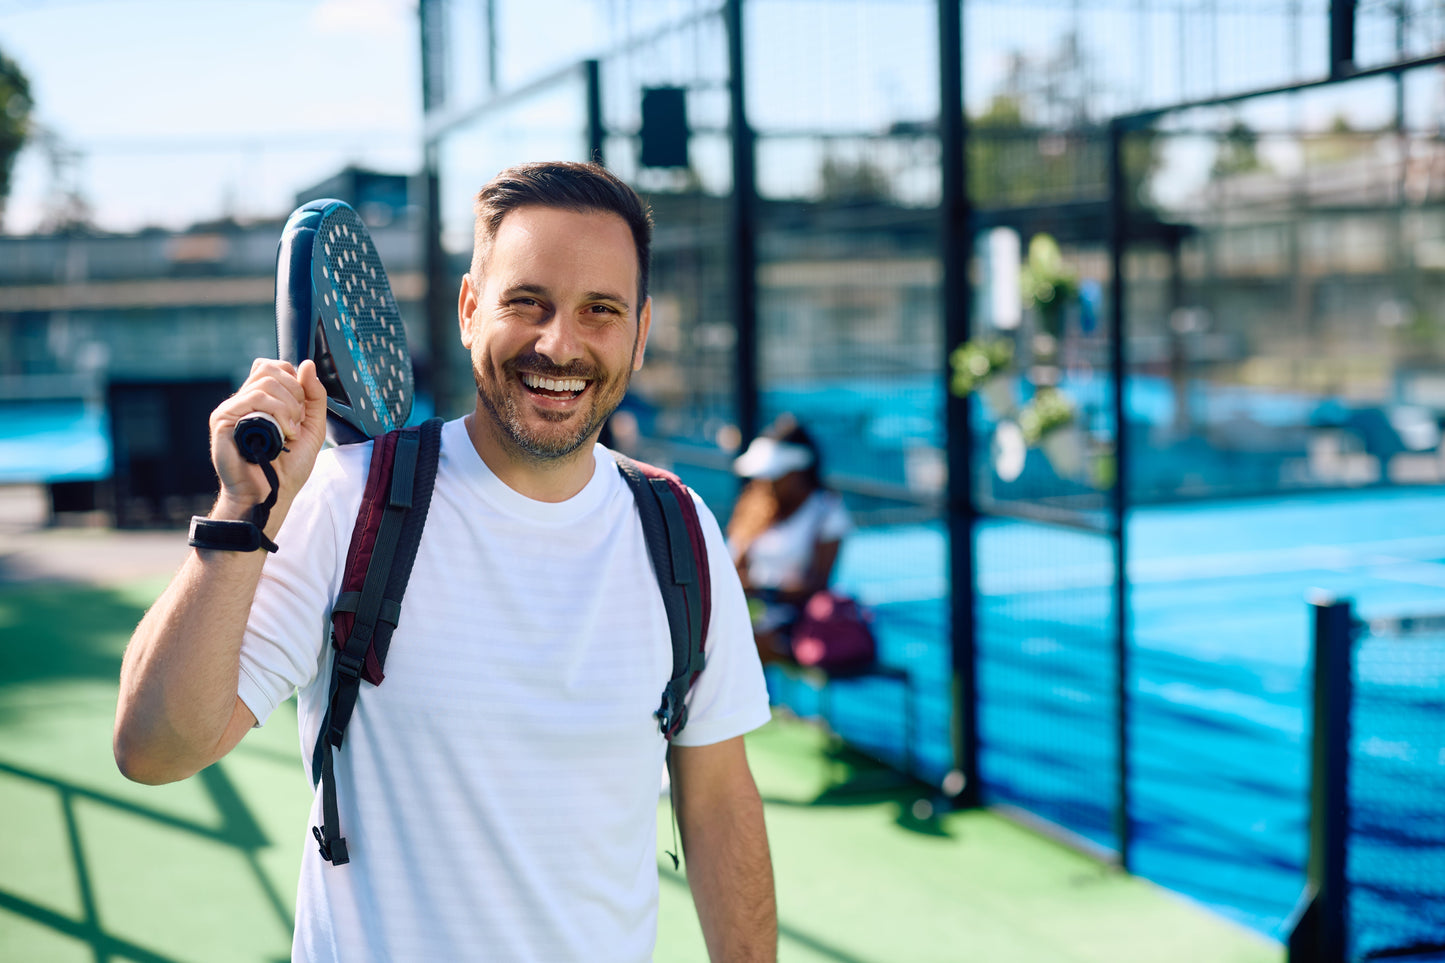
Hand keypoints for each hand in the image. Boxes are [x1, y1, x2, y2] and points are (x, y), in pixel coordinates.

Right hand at [208, 359, 328, 526]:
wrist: (272, 493)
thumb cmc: (288, 465)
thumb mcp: (313, 427)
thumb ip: (314, 396)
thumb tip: (307, 364)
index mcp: (262, 400)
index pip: (275, 367)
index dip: (294, 380)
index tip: (302, 408)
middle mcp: (243, 401)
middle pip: (271, 369)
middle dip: (295, 392)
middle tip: (298, 421)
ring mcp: (231, 409)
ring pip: (265, 382)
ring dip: (288, 406)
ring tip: (290, 432)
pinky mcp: (222, 420)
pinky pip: (252, 399)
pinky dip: (276, 413)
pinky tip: (282, 435)